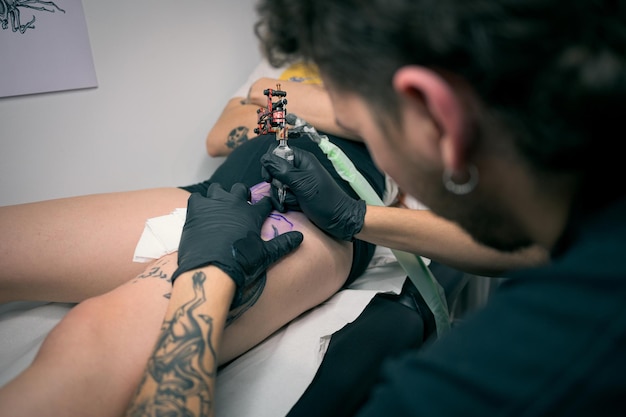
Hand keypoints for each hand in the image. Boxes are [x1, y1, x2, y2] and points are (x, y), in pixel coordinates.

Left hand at [172, 183, 302, 309]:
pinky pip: (197, 197)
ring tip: (218, 208)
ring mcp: (215, 203)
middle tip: (238, 207)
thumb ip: (283, 244)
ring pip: (218, 189)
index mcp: (253, 213)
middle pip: (241, 189)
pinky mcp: (196, 208)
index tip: (265, 206)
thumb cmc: (241, 262)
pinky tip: (199, 214)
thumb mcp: (266, 255)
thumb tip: (300, 237)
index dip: (265, 203)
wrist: (212, 270)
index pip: (264, 202)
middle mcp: (235, 203)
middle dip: (241, 195)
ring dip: (219, 196)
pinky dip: (199, 204)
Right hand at [260, 146, 365, 240]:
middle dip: (276, 184)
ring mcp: (295, 182)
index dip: (269, 162)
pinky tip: (290, 208)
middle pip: (273, 170)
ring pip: (275, 184)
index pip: (276, 151)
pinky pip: (280, 195)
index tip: (269, 177)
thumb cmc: (324, 200)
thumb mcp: (302, 183)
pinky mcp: (294, 194)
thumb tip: (265, 158)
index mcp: (301, 159)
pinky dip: (283, 202)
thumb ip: (282, 170)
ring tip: (293, 202)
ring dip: (280, 195)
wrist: (337, 219)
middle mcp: (296, 168)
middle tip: (283, 191)